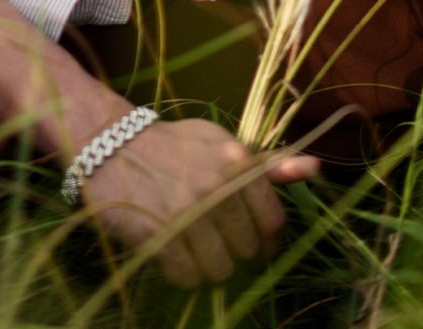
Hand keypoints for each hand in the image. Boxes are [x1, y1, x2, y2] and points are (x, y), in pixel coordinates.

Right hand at [78, 117, 318, 286]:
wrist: (108, 144)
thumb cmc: (170, 146)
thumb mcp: (218, 143)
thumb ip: (266, 164)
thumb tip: (314, 168)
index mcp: (235, 160)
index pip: (273, 221)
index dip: (268, 240)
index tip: (257, 243)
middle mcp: (214, 186)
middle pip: (248, 250)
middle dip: (235, 250)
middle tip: (215, 238)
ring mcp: (185, 212)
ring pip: (220, 269)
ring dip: (209, 265)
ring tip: (193, 246)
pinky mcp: (157, 234)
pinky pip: (187, 277)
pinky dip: (183, 273)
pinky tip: (173, 253)